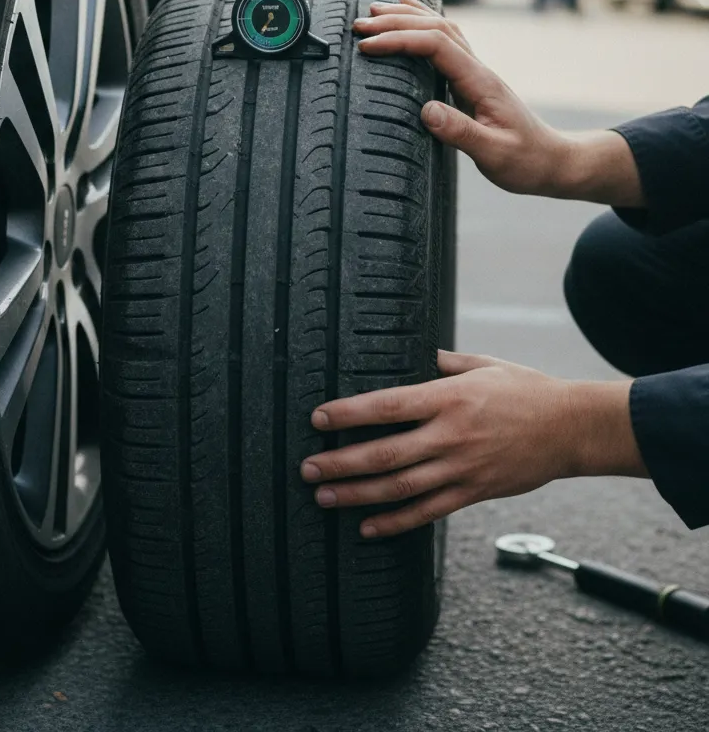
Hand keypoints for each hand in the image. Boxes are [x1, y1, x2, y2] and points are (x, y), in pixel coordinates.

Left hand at [300, 351, 643, 538]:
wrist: (572, 428)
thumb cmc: (526, 390)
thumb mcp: (483, 363)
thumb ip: (443, 362)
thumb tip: (413, 353)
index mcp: (448, 398)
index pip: (387, 406)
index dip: (349, 414)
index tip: (318, 419)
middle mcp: (450, 435)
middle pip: (385, 453)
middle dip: (341, 463)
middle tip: (308, 469)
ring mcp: (461, 468)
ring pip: (400, 487)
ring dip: (358, 495)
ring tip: (325, 497)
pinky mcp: (473, 492)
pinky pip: (428, 511)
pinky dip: (395, 522)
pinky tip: (368, 527)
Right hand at [353, 0, 569, 196]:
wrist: (552, 161)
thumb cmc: (525, 160)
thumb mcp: (494, 153)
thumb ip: (461, 132)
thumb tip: (425, 111)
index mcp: (480, 82)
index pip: (437, 45)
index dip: (400, 40)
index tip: (368, 47)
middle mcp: (478, 70)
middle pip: (437, 27)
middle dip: (396, 22)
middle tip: (359, 26)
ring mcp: (475, 72)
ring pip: (441, 28)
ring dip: (407, 17)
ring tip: (374, 13)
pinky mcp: (471, 80)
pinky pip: (445, 41)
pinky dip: (423, 25)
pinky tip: (409, 19)